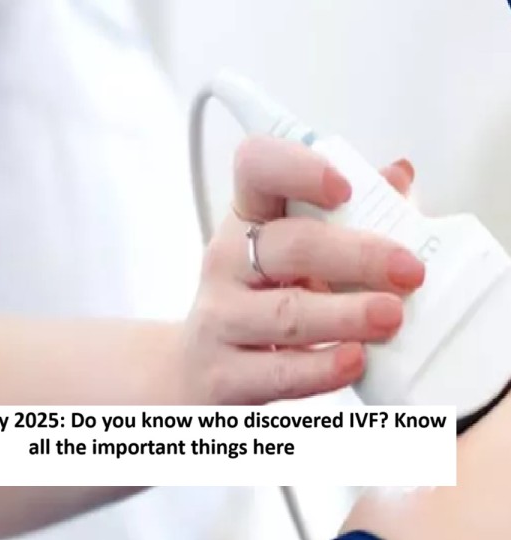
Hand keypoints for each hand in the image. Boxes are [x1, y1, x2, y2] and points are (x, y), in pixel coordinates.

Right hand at [183, 135, 422, 404]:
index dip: (297, 168)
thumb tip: (399, 177)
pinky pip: (279, 372)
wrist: (199, 367)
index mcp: (247, 220)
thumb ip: (349, 216)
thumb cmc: (258, 302)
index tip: (343, 188)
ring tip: (390, 316)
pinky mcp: (223, 374)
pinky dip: (322, 367)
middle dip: (356, 255)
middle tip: (408, 271)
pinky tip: (354, 360)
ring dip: (346, 314)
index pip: (256, 168)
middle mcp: (225, 262)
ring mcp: (219, 318)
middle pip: (289, 245)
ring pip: (286, 313)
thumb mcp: (294, 254)